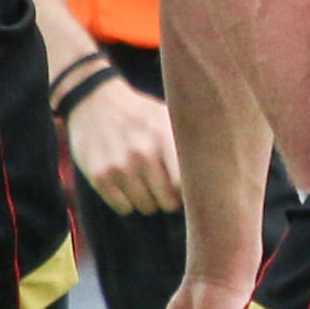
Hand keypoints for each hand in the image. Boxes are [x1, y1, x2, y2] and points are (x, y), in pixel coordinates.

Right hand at [64, 76, 181, 215]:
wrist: (93, 100)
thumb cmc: (139, 113)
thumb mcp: (167, 115)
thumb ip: (188, 140)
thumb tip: (217, 169)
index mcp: (163, 136)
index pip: (186, 184)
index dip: (191, 192)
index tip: (191, 190)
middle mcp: (141, 154)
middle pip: (168, 201)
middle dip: (170, 198)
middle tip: (166, 187)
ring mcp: (118, 167)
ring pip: (146, 207)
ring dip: (148, 200)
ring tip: (145, 182)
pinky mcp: (99, 176)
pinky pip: (123, 208)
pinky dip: (127, 201)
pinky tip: (127, 184)